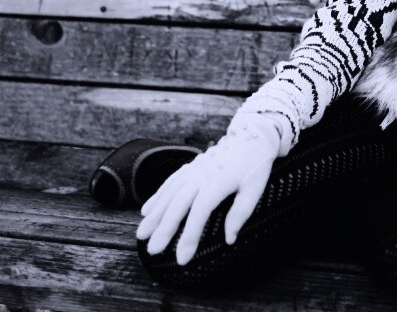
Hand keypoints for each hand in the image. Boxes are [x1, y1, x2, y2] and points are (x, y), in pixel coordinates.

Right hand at [135, 112, 282, 264]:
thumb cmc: (255, 166)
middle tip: (152, 251)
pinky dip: (157, 197)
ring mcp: (193, 170)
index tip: (182, 259)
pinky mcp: (190, 167)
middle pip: (178, 205)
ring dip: (154, 215)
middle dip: (164, 229)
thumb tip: (229, 239)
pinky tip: (146, 211)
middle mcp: (200, 176)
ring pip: (169, 194)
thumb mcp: (255, 189)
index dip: (189, 236)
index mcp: (217, 183)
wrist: (250, 137)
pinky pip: (169, 182)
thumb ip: (240, 213)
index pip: (199, 213)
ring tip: (141, 234)